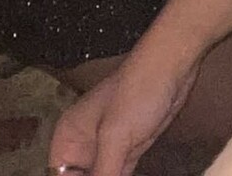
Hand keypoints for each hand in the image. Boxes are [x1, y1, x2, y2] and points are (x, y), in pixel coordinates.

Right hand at [47, 43, 198, 175]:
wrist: (172, 67)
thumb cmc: (137, 92)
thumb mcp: (114, 137)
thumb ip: (102, 173)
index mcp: (68, 137)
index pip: (58, 175)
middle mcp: (84, 144)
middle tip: (112, 175)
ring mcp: (108, 146)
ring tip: (121, 173)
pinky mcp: (129, 148)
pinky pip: (118, 174)